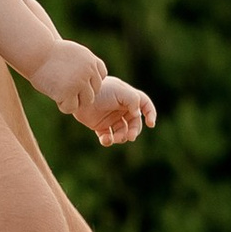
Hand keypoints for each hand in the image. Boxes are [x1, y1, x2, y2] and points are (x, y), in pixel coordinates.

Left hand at [38, 40, 155, 143]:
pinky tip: (105, 139)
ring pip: (123, 133)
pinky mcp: (100, 127)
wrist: (79, 95)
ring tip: (113, 138)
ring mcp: (111, 118)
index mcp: (129, 98)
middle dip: (133, 131)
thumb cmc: (101, 90)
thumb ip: (134, 100)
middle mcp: (122, 109)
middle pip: (135, 124)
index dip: (150, 114)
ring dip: (120, 138)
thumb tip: (138, 115)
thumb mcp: (120, 91)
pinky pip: (109, 138)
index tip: (151, 124)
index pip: (145, 105)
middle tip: (130, 137)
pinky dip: (108, 141)